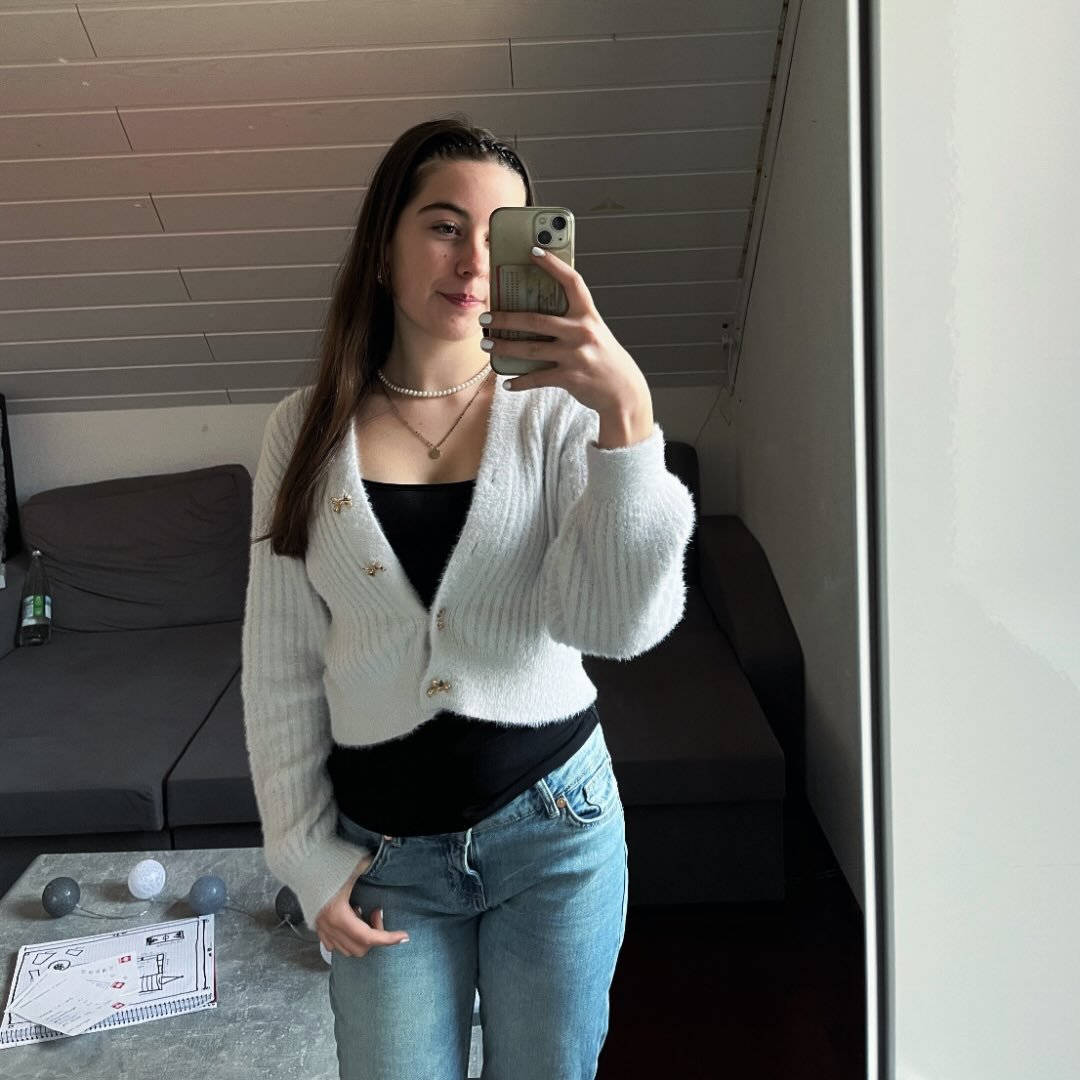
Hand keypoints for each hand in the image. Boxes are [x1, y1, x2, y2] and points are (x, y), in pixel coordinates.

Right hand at [314, 853, 409, 957]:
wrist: (300, 866)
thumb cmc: (325, 866)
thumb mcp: (351, 865)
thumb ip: (368, 865)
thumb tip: (382, 854)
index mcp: (339, 916)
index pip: (368, 937)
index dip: (388, 939)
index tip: (403, 936)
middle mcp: (330, 927)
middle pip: (360, 948)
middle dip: (374, 935)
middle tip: (375, 912)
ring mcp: (322, 929)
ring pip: (347, 950)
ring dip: (361, 938)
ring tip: (362, 915)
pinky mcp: (316, 927)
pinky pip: (334, 945)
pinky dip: (347, 939)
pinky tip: (351, 920)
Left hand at [481, 248, 653, 445]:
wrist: (624, 391)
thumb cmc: (604, 358)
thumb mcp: (594, 332)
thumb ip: (572, 321)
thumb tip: (536, 314)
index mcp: (588, 316)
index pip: (572, 282)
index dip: (554, 265)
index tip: (534, 251)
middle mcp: (582, 332)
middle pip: (537, 320)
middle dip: (506, 318)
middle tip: (486, 316)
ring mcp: (576, 356)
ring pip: (531, 349)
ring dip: (505, 346)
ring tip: (487, 343)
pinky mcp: (570, 377)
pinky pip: (538, 378)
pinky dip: (520, 381)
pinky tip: (507, 382)